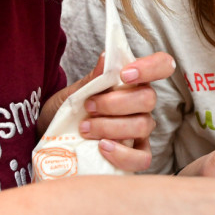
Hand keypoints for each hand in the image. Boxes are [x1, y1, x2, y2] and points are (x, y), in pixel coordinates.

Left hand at [39, 52, 174, 171]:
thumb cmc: (70, 110)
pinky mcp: (136, 155)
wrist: (52, 136)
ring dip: (110, 127)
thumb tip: (107, 57)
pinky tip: (103, 148)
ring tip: (86, 128)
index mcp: (134, 81)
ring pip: (143, 126)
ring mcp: (141, 131)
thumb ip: (94, 78)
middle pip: (148, 99)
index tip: (124, 74)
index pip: (162, 65)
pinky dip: (123, 154)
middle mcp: (143, 104)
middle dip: (114, 103)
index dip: (151, 67)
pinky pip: (142, 158)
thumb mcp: (75, 92)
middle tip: (89, 106)